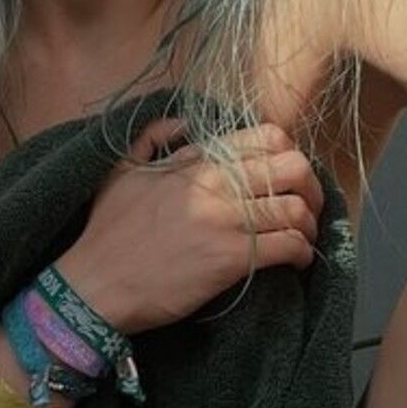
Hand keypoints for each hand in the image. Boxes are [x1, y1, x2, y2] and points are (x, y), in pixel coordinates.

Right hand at [57, 116, 323, 334]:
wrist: (95, 284)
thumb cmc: (106, 232)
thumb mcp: (121, 171)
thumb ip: (152, 138)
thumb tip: (182, 122)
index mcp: (196, 160)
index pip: (267, 137)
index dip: (289, 154)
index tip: (287, 177)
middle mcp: (216, 183)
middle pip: (294, 168)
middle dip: (311, 187)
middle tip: (307, 207)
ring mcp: (227, 220)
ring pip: (298, 209)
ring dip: (310, 225)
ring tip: (303, 237)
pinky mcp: (233, 258)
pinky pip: (289, 245)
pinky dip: (302, 253)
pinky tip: (295, 260)